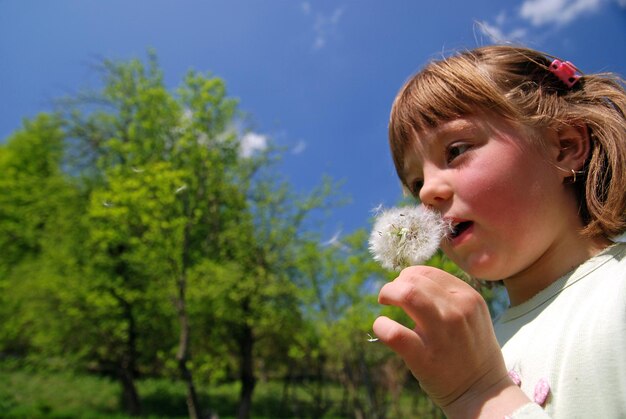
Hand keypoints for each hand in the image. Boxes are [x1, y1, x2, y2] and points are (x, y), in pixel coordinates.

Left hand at [373, 266, 527, 416]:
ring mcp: (442, 334)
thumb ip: (446, 295)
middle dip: (394, 285)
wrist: (483, 393)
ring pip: (406, 294)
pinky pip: (393, 333)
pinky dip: (381, 326)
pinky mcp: (424, 357)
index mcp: (469, 297)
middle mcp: (458, 311)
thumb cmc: (470, 350)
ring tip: (384, 303)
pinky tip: (382, 327)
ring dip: (387, 294)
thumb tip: (408, 280)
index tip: (402, 287)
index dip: (408, 276)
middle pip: (413, 280)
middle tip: (389, 297)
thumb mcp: (470, 315)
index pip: (428, 272)